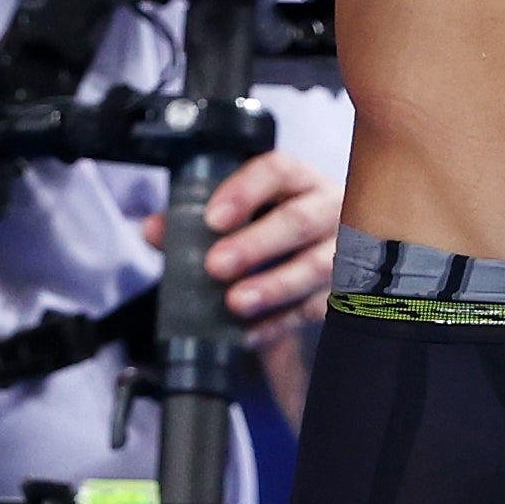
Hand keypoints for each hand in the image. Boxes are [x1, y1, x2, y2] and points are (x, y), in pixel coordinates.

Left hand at [138, 149, 340, 329]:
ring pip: (317, 265)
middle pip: (299, 220)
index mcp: (297, 179)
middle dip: (256, 243)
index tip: (212, 219)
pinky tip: (252, 332)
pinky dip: (282, 321)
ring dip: (274, 285)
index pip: (276, 171)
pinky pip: (319, 306)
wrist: (303, 263)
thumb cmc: (265, 228)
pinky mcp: (350, 289)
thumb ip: (191, 221)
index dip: (245, 192)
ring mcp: (344, 248)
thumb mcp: (233, 218)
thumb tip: (154, 229)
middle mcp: (327, 207)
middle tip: (215, 265)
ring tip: (236, 302)